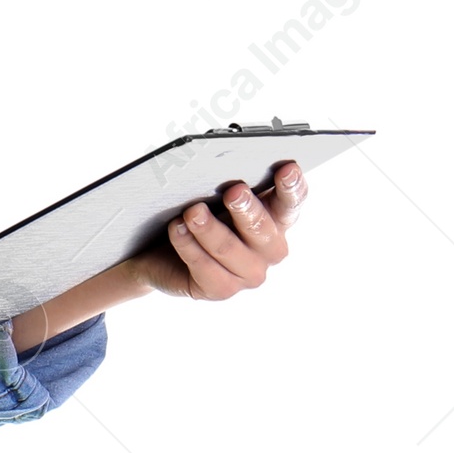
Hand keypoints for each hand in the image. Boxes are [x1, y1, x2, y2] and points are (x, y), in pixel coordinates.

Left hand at [128, 160, 306, 300]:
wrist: (161, 251)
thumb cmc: (197, 214)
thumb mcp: (214, 196)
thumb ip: (228, 184)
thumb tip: (220, 162)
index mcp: (275, 219)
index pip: (291, 202)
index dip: (292, 187)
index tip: (288, 169)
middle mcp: (269, 249)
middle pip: (262, 229)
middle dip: (247, 210)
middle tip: (233, 191)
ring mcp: (248, 273)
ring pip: (229, 249)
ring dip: (209, 228)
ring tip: (192, 211)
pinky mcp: (221, 289)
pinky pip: (204, 267)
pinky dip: (188, 245)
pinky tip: (176, 229)